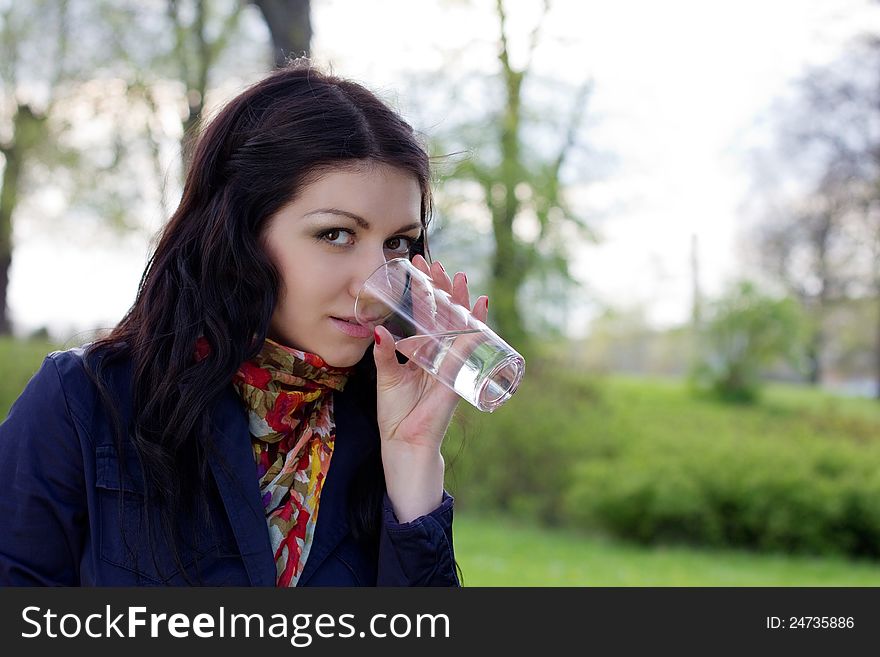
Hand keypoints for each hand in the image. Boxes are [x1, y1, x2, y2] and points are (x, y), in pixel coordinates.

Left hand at [372, 254, 488, 520]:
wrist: (404, 442)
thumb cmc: (396, 412)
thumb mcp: (386, 376)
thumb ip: (385, 353)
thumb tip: (379, 329)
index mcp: (422, 351)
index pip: (425, 314)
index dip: (423, 291)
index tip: (419, 266)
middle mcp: (439, 354)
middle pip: (445, 316)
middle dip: (444, 291)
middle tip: (441, 265)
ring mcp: (451, 365)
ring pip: (459, 328)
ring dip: (462, 305)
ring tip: (464, 281)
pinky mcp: (456, 378)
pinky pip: (466, 352)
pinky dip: (475, 333)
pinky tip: (479, 313)